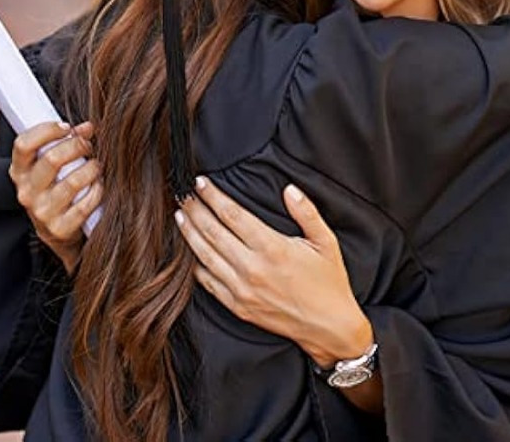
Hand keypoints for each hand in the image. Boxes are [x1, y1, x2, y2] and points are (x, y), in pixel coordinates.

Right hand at [9, 120, 101, 272]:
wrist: (60, 233)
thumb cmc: (58, 188)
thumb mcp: (52, 167)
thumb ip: (65, 142)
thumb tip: (88, 127)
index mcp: (20, 172)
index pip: (23, 144)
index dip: (47, 130)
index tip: (67, 127)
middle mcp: (26, 192)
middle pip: (53, 159)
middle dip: (78, 146)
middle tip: (88, 146)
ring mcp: (42, 212)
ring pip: (74, 180)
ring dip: (92, 168)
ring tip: (97, 165)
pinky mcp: (60, 229)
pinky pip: (86, 203)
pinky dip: (98, 190)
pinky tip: (99, 185)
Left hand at [176, 177, 372, 368]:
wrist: (329, 328)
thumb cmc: (330, 282)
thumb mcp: (326, 242)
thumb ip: (306, 212)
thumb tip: (289, 189)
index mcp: (272, 248)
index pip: (232, 215)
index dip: (213, 197)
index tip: (201, 182)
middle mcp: (252, 268)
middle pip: (212, 232)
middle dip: (195, 210)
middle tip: (183, 194)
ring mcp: (242, 290)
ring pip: (205, 256)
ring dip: (189, 234)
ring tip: (180, 216)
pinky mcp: (238, 307)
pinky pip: (208, 283)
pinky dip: (196, 265)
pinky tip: (190, 251)